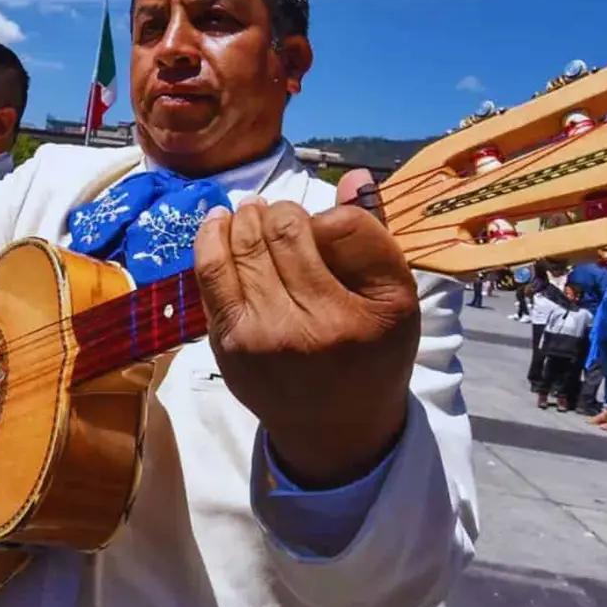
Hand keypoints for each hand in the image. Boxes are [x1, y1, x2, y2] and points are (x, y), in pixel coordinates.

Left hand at [192, 170, 419, 488]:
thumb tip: (349, 176)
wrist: (334, 430)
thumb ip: (374, 237)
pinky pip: (209, 274)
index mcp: (356, 318)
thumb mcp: (396, 300)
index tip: (323, 227)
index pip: (333, 228)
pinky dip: (211, 239)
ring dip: (244, 219)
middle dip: (280, 212)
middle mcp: (305, 330)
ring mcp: (258, 339)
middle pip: (280, 233)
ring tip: (253, 212)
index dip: (324, 215)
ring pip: (239, 247)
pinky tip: (219, 222)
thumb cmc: (370, 354)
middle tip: (284, 215)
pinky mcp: (226, 344)